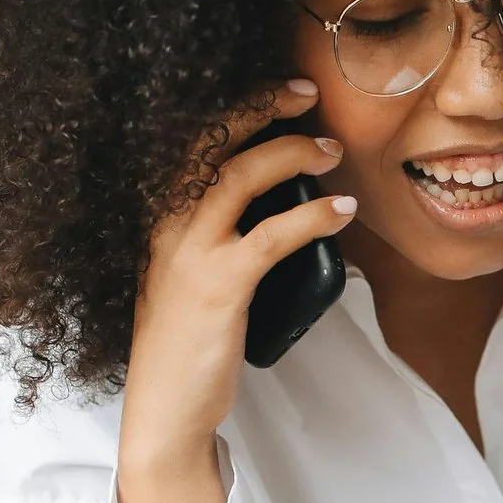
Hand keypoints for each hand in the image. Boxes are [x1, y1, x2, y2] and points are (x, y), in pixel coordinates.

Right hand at [116, 78, 353, 502]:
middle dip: (259, 106)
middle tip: (308, 95)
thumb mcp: (195, 275)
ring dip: (292, 153)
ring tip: (333, 151)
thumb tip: (286, 202)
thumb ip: (223, 236)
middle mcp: (165, 225)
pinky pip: (271, 236)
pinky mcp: (217, 287)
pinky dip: (312, 218)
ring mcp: (188, 254)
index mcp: (159, 218)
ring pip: (237, 176)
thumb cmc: (189, 342)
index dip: (237, 107)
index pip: (191, 142)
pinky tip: (343, 213)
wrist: (167, 408)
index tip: (283, 93)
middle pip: (208, 141)